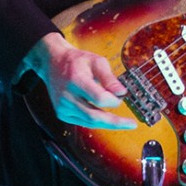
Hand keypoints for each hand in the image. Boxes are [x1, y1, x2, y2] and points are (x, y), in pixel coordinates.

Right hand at [21, 31, 137, 129]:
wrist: (53, 63)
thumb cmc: (78, 61)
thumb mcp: (96, 61)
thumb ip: (109, 78)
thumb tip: (122, 93)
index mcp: (76, 79)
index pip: (98, 98)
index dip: (113, 100)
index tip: (122, 96)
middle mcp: (67, 96)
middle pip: (93, 115)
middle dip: (115, 122)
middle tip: (131, 124)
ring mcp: (62, 107)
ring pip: (89, 122)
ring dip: (107, 123)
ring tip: (122, 122)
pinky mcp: (61, 113)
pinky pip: (83, 122)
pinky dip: (96, 121)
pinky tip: (105, 117)